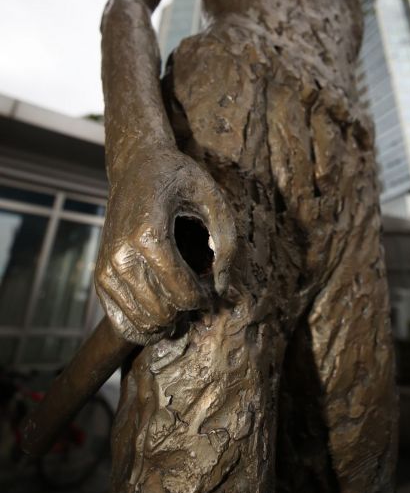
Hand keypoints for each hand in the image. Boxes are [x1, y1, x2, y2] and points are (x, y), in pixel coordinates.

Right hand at [95, 145, 236, 343]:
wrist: (136, 165)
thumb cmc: (178, 178)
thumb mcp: (213, 199)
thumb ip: (227, 243)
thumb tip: (223, 288)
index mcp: (149, 235)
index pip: (182, 292)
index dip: (206, 297)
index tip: (214, 285)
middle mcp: (121, 255)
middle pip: (162, 313)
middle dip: (188, 309)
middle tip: (199, 290)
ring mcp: (106, 268)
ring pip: (142, 323)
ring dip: (168, 320)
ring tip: (182, 297)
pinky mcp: (100, 276)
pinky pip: (120, 322)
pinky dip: (144, 326)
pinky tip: (162, 314)